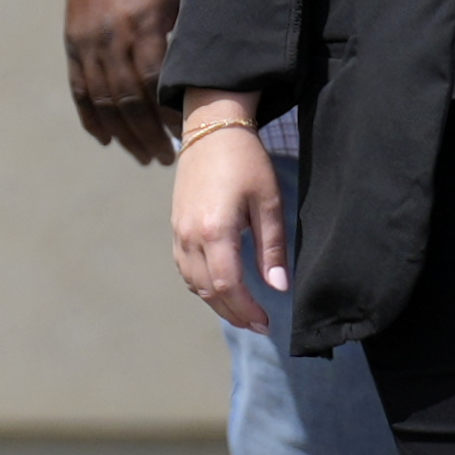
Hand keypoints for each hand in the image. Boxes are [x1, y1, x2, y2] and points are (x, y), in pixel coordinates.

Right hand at [58, 0, 192, 168]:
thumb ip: (193, 27)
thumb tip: (218, 67)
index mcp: (144, 24)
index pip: (156, 84)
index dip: (167, 116)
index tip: (185, 137)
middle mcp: (112, 38)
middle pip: (128, 101)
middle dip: (147, 136)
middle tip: (165, 160)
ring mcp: (89, 42)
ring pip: (103, 101)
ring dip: (123, 135)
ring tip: (141, 157)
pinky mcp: (74, 42)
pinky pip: (80, 89)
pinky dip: (91, 118)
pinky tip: (106, 139)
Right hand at [167, 96, 287, 332]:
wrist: (212, 128)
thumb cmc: (246, 161)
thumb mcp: (270, 201)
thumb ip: (272, 247)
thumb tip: (278, 287)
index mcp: (215, 230)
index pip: (227, 286)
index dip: (246, 310)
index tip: (266, 323)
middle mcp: (190, 236)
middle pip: (208, 291)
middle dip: (234, 314)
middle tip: (259, 326)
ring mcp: (178, 232)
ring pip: (193, 283)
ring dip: (217, 304)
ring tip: (242, 313)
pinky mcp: (176, 227)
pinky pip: (185, 269)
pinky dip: (202, 286)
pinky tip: (221, 289)